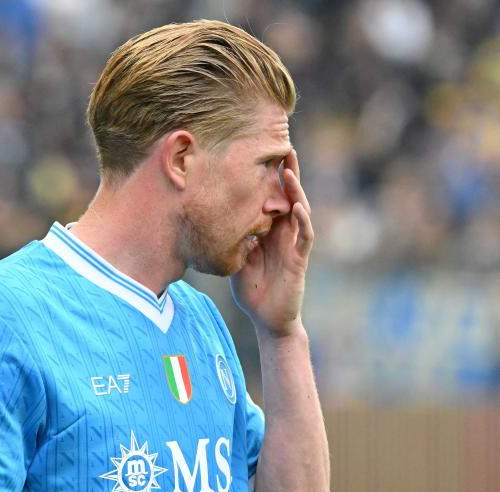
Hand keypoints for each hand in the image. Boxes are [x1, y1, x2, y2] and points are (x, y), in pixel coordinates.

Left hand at [230, 149, 313, 334]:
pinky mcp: (300, 259)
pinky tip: (296, 206)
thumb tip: (212, 221)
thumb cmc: (252, 291)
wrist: (267, 319)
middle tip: (282, 146)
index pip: (269, 198)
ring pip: (299, 210)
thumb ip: (231, 240)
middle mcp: (283, 232)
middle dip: (286, 172)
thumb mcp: (235, 260)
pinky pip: (305, 235)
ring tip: (288, 170)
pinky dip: (302, 220)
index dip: (267, 177)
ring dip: (295, 190)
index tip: (258, 153)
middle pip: (287, 196)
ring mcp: (293, 244)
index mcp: (268, 230)